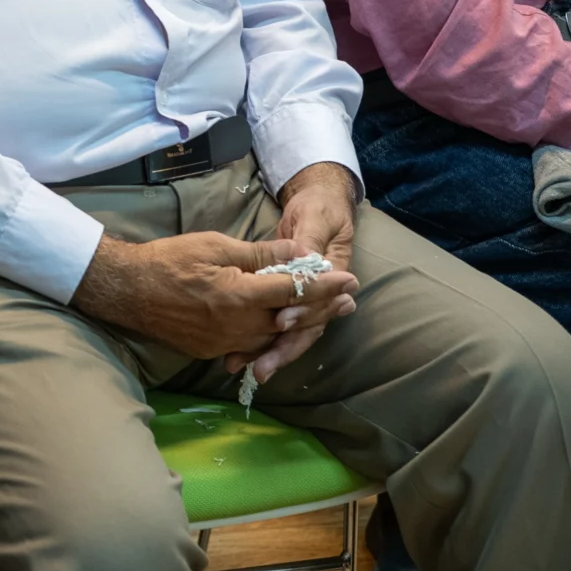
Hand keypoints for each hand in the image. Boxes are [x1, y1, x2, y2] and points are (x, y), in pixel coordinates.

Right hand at [74, 229, 358, 364]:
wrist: (126, 291)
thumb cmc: (169, 260)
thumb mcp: (215, 245)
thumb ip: (260, 254)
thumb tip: (298, 254)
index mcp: (239, 296)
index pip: (293, 290)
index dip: (324, 285)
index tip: (349, 279)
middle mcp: (237, 326)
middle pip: (291, 320)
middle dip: (321, 308)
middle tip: (348, 300)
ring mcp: (225, 342)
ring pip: (274, 337)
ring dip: (301, 324)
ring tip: (324, 313)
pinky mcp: (212, 351)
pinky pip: (250, 345)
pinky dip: (272, 336)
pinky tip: (282, 328)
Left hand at [244, 163, 362, 380]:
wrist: (320, 201)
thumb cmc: (319, 206)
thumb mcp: (315, 217)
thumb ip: (308, 238)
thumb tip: (303, 258)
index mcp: (333, 276)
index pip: (318, 304)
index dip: (302, 314)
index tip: (281, 321)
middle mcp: (320, 294)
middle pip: (304, 328)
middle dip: (282, 348)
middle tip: (261, 368)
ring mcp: (304, 299)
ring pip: (288, 332)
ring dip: (267, 351)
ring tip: (242, 368)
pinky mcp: (284, 299)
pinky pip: (272, 324)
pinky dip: (257, 340)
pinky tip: (237, 357)